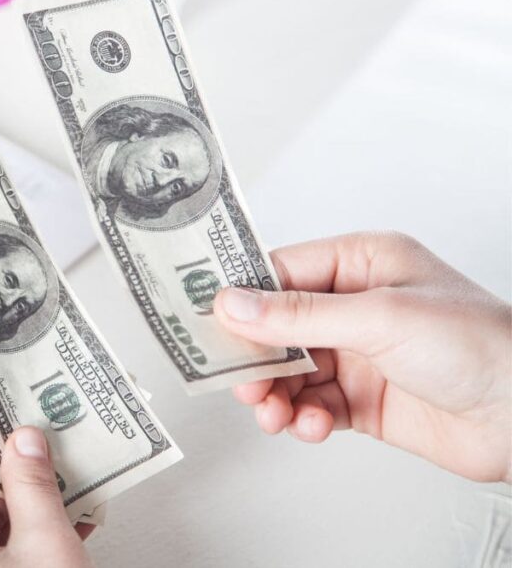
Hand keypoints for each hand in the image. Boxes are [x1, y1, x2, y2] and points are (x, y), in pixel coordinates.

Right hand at [214, 231, 510, 482]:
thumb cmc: (481, 345)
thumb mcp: (379, 318)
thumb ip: (299, 315)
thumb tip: (236, 305)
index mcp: (360, 264)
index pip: (280, 273)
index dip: (242, 298)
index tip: (208, 321)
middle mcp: (355, 306)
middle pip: (277, 328)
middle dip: (257, 358)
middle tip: (242, 379)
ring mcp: (358, 354)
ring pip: (289, 372)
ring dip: (276, 395)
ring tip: (274, 412)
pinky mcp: (363, 399)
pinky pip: (312, 406)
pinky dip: (304, 418)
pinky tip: (312, 424)